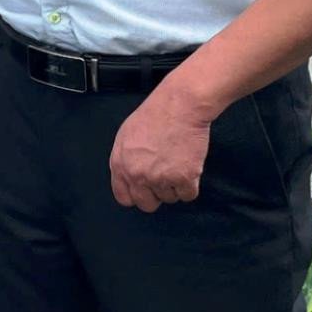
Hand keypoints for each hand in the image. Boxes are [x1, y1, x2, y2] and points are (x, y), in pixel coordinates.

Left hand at [109, 85, 214, 211]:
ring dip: (175, 186)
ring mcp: (160, 178)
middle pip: (147, 204)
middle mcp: (137, 175)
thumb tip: (130, 177)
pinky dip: (191, 185)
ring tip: (177, 162)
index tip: (145, 190)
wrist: (179, 107)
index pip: (124, 198)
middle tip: (165, 178)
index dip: (136, 195)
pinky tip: (189, 166)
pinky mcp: (183, 178)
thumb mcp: (126, 137)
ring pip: (170, 198)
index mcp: (120, 165)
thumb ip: (125, 160)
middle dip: (157, 195)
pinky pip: (188, 195)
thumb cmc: (154, 115)